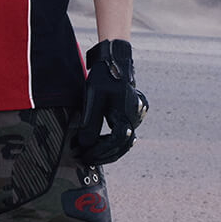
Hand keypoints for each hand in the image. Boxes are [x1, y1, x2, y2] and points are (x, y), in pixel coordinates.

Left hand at [74, 40, 147, 164]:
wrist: (114, 62)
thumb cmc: (103, 78)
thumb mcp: (92, 99)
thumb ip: (90, 124)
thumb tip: (85, 145)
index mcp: (126, 114)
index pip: (114, 143)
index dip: (98, 152)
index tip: (83, 157)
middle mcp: (135, 117)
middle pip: (122, 146)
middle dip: (103, 155)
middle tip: (85, 160)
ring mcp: (137, 115)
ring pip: (125, 141)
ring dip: (109, 150)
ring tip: (91, 154)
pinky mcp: (134, 113)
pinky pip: (125, 133)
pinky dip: (113, 141)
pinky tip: (99, 143)